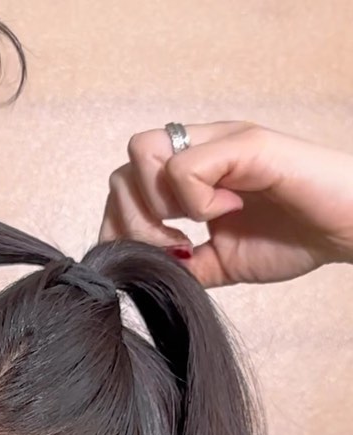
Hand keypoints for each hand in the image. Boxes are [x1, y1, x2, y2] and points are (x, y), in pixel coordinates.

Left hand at [99, 122, 352, 288]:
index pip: (123, 187)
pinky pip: (186, 167)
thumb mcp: (224, 264)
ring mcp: (220, 142)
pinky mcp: (244, 145)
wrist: (350, 228)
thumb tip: (142, 272)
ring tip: (197, 229)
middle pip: (123, 169)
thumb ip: (186, 265)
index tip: (158, 258)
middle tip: (175, 248)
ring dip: (159, 206)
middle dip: (135, 222)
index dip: (123, 227)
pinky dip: (196, 202)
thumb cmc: (298, 238)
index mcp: (192, 175)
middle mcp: (200, 149)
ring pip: (144, 154)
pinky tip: (229, 213)